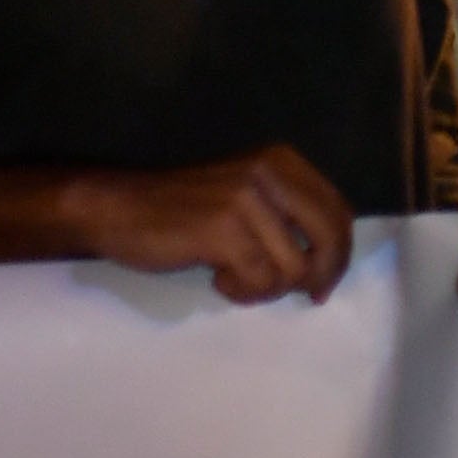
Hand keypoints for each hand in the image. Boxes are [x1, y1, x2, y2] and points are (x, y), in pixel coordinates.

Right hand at [74, 145, 353, 304]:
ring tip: (236, 278)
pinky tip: (217, 278)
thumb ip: (287, 214)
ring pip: (293, 268)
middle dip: (321, 275)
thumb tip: (328, 262)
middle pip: (328, 238)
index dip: (339, 253)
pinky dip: (242, 292)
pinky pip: (260, 281)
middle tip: (306, 295)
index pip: (339, 210)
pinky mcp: (223, 231)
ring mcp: (247, 201)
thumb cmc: (182, 210)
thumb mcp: (247, 196)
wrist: (118, 208)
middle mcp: (270, 172)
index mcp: (282, 161)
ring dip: (267, 288)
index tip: (323, 282)